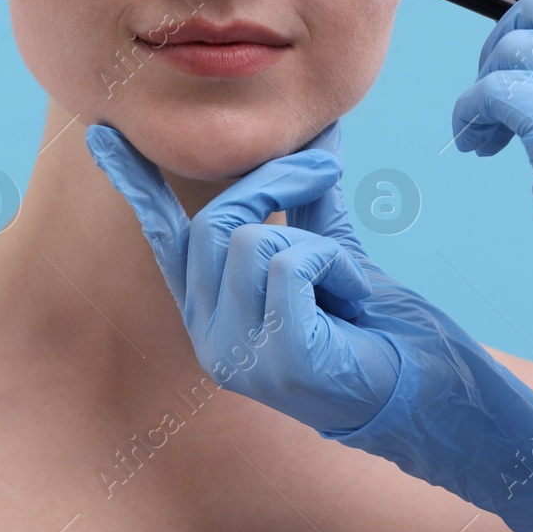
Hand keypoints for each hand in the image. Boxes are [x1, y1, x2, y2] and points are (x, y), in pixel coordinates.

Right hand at [86, 118, 532, 531]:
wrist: (430, 397)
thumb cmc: (379, 331)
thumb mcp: (333, 251)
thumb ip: (309, 201)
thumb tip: (315, 134)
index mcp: (214, 308)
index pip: (164, 234)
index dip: (135, 183)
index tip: (102, 134)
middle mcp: (211, 334)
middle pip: (214, 220)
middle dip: (276, 179)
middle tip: (326, 166)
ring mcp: (236, 353)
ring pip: (250, 237)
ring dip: (313, 235)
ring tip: (341, 277)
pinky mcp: (276, 358)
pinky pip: (289, 261)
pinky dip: (331, 260)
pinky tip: (348, 299)